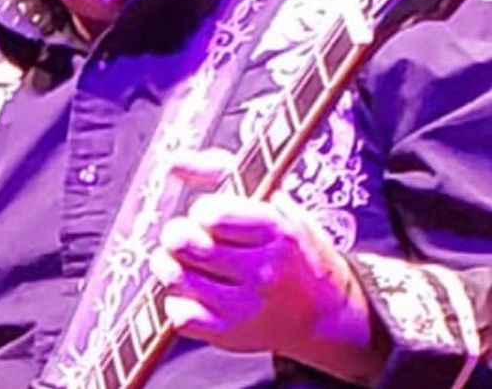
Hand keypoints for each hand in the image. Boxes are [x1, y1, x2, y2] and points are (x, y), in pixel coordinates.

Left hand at [149, 149, 382, 382]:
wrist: (326, 311)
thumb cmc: (291, 247)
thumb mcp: (271, 199)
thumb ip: (219, 171)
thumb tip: (174, 162)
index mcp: (275, 231)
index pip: (211, 215)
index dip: (202, 211)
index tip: (210, 217)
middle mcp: (262, 271)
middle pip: (186, 245)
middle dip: (177, 235)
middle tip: (186, 238)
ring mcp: (245, 306)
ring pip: (176, 277)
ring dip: (169, 265)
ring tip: (184, 262)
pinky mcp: (230, 335)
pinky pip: (179, 316)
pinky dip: (176, 302)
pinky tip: (192, 293)